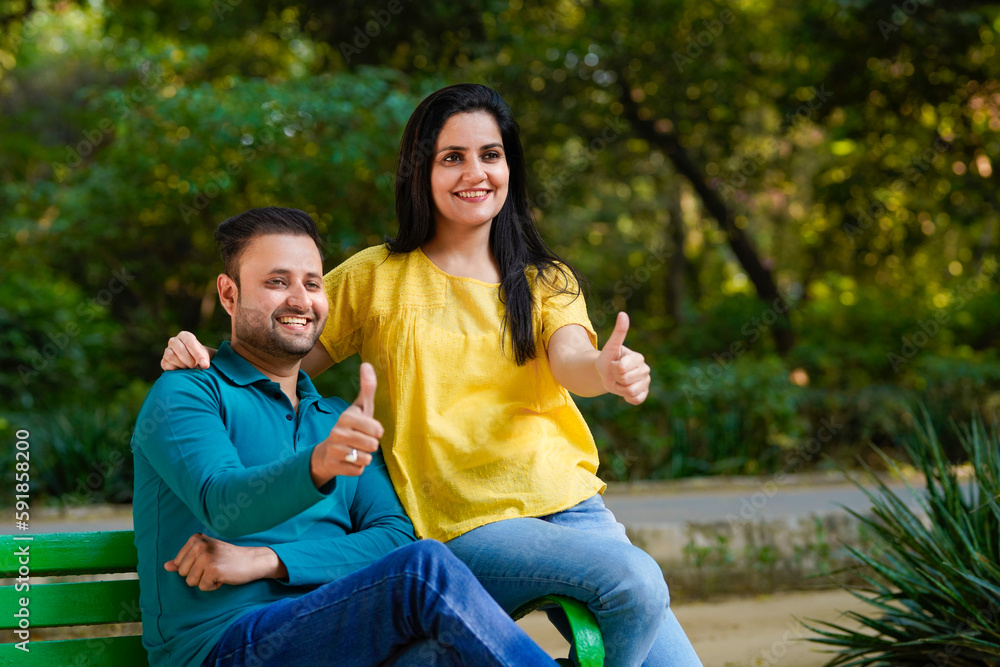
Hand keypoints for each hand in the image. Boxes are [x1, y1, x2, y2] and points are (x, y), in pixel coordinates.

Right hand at [162, 331, 212, 370]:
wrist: (194, 364)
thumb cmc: (201, 358)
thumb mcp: (205, 356)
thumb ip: (205, 359)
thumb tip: (205, 365)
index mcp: (185, 336)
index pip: (190, 342)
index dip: (198, 355)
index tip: (205, 365)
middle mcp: (174, 341)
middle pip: (179, 349)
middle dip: (190, 360)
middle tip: (195, 366)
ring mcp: (167, 350)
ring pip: (171, 356)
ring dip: (182, 365)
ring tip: (189, 368)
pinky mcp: (164, 361)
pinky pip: (166, 364)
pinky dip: (175, 369)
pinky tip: (182, 370)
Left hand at [164, 533, 284, 590]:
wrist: (251, 560)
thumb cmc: (227, 558)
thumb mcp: (205, 555)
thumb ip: (185, 559)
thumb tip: (166, 566)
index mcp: (196, 539)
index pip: (178, 564)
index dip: (192, 568)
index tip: (208, 561)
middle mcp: (199, 545)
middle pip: (182, 573)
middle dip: (197, 575)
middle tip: (214, 567)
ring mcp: (206, 557)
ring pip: (191, 582)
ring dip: (205, 581)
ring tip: (219, 571)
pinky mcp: (213, 569)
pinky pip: (203, 587)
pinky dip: (213, 586)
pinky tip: (223, 576)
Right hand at [310, 363, 383, 486]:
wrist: (327, 451)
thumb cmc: (351, 426)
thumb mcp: (360, 408)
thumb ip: (367, 388)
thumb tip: (367, 363)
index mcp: (347, 417)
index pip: (377, 429)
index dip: (377, 432)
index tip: (370, 429)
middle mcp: (337, 432)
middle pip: (373, 445)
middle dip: (371, 446)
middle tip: (361, 441)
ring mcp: (334, 450)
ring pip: (366, 459)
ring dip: (365, 457)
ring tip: (355, 450)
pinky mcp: (334, 467)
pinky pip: (358, 471)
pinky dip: (357, 468)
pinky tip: (348, 460)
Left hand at [595, 312, 650, 404]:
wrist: (606, 374)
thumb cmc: (607, 359)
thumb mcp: (610, 346)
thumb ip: (618, 332)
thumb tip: (623, 314)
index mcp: (638, 358)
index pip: (622, 368)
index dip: (614, 369)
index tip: (614, 364)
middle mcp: (645, 369)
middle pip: (626, 380)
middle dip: (616, 379)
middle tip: (615, 374)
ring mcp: (646, 382)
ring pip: (631, 391)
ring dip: (620, 389)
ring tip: (619, 382)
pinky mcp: (644, 393)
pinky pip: (636, 400)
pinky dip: (626, 398)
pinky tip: (624, 391)